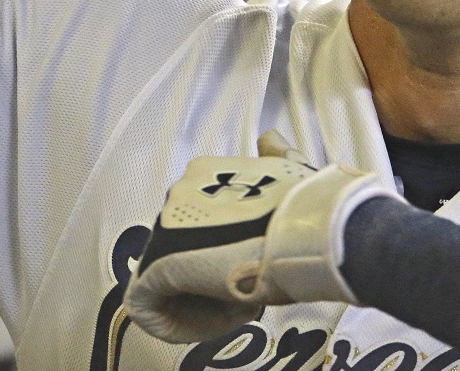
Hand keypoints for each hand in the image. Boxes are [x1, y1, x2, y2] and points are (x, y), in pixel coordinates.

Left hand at [123, 139, 393, 342]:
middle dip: (213, 273)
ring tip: (247, 298)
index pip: (200, 222)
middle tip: (252, 285)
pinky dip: (183, 320)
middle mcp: (178, 193)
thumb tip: (268, 139)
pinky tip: (225, 316)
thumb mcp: (290, 172)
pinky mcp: (155, 266)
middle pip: (183, 250)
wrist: (308, 230)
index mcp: (204, 172)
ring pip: (168, 278)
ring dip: (205, 295)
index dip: (229, 249)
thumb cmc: (306, 207)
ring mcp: (164, 227)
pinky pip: (151, 304)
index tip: (257, 261)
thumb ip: (273, 157)